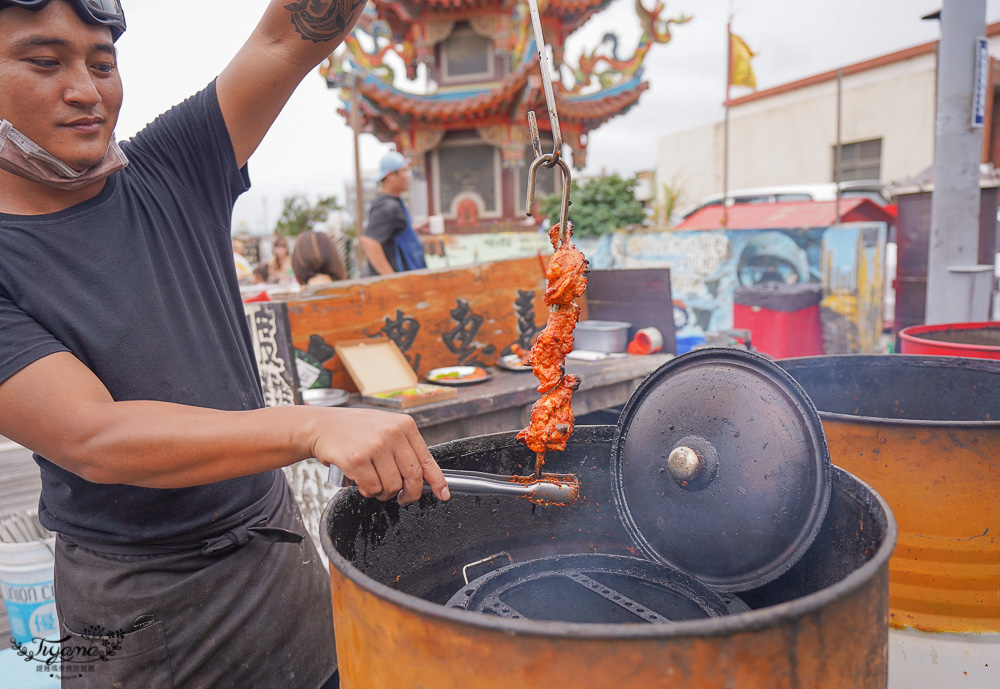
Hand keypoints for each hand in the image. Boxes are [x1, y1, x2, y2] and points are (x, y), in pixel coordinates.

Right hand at [311, 408, 448, 504]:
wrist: (322, 425)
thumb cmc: (355, 429)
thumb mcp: (386, 427)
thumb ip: (405, 446)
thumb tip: (424, 475)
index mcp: (404, 425)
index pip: (426, 459)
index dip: (437, 480)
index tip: (443, 494)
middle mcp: (392, 434)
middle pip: (412, 477)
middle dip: (410, 494)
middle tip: (402, 498)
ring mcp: (374, 446)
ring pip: (392, 486)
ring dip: (384, 493)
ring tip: (374, 483)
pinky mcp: (357, 460)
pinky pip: (372, 488)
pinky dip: (369, 492)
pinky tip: (362, 482)